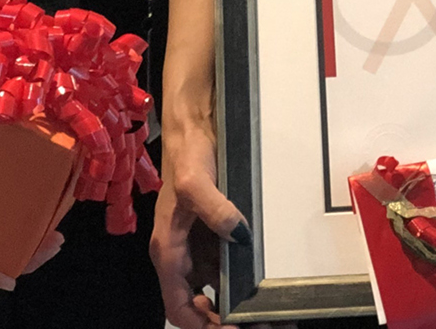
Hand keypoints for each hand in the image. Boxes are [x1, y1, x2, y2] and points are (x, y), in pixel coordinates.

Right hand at [150, 121, 245, 328]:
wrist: (196, 126)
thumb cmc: (186, 153)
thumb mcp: (195, 181)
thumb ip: (215, 209)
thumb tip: (239, 236)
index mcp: (168, 250)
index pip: (178, 306)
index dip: (202, 326)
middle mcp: (181, 254)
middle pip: (198, 305)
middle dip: (224, 321)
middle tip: (261, 323)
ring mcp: (198, 246)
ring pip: (214, 290)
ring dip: (236, 307)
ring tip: (267, 314)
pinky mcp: (214, 234)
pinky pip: (226, 268)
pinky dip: (242, 284)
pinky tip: (264, 287)